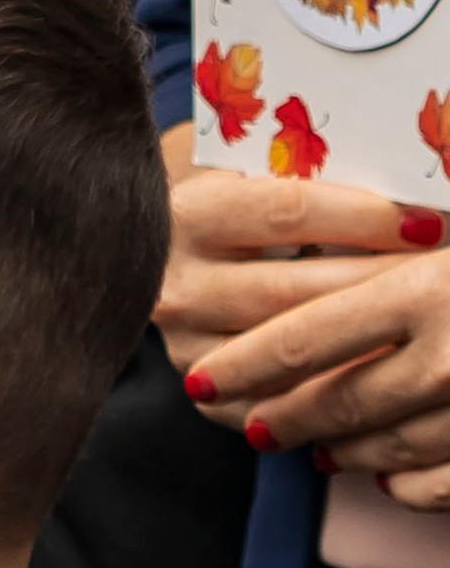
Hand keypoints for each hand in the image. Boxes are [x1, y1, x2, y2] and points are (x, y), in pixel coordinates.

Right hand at [157, 145, 449, 500]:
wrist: (146, 239)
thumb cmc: (226, 188)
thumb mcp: (252, 163)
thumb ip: (311, 171)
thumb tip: (404, 183)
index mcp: (190, 213)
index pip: (289, 213)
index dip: (366, 219)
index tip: (428, 222)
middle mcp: (178, 283)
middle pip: (293, 290)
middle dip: (377, 285)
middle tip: (438, 280)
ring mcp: (185, 343)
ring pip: (286, 353)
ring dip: (362, 344)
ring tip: (418, 328)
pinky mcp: (204, 391)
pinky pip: (278, 403)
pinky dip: (333, 395)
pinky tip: (383, 382)